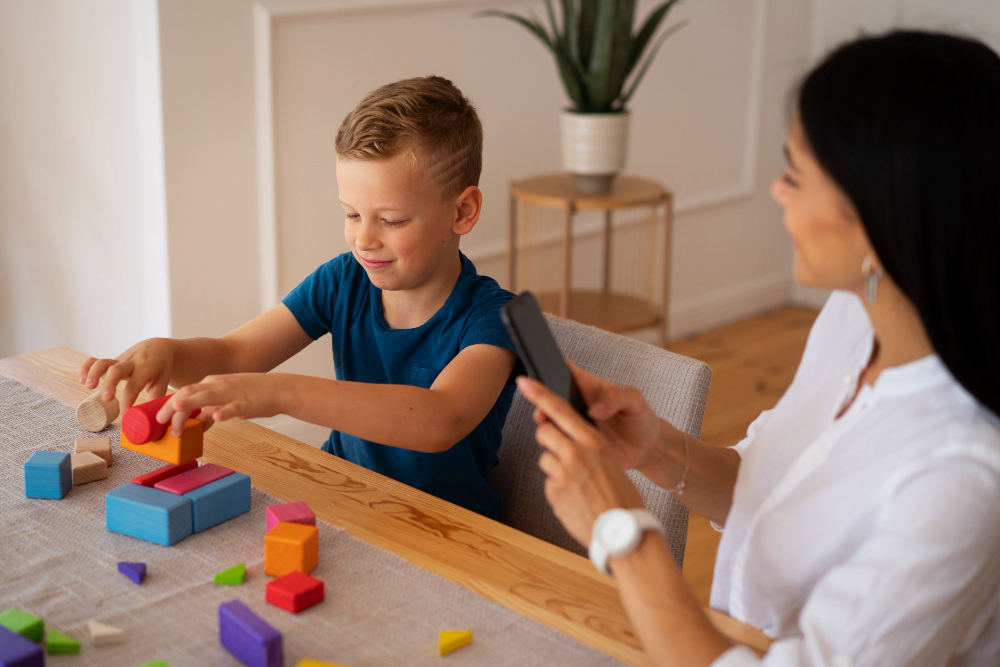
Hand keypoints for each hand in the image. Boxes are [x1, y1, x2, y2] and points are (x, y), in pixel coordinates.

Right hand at [79, 338, 175, 409]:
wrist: (157, 348)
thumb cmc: (161, 368)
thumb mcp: (163, 380)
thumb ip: (157, 396)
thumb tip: (150, 415)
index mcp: (147, 367)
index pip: (135, 384)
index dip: (129, 400)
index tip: (125, 414)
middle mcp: (132, 362)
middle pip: (117, 369)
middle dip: (110, 383)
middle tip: (106, 398)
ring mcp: (120, 360)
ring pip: (104, 362)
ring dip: (94, 373)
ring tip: (88, 386)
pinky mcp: (111, 360)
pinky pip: (95, 360)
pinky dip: (86, 367)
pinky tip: (82, 379)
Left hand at [156, 373, 286, 435]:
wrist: (278, 389)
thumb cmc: (251, 395)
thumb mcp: (226, 400)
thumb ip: (210, 411)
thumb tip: (195, 425)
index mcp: (211, 384)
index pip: (184, 392)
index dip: (169, 405)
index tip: (159, 419)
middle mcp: (218, 386)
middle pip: (189, 393)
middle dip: (172, 406)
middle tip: (160, 421)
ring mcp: (231, 393)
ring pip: (207, 396)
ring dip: (190, 403)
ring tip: (176, 408)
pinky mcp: (246, 403)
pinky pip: (234, 407)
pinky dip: (225, 412)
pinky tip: (218, 417)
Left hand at [517, 376, 644, 546]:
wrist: (624, 533)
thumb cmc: (624, 497)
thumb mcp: (612, 461)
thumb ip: (590, 446)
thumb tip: (571, 438)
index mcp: (593, 442)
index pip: (560, 410)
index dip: (540, 394)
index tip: (524, 382)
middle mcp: (575, 454)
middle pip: (545, 431)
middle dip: (549, 437)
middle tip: (562, 449)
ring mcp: (562, 474)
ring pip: (544, 458)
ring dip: (555, 466)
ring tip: (577, 483)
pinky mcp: (553, 493)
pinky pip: (548, 482)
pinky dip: (559, 488)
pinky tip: (575, 498)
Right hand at [534, 363, 663, 475]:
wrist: (647, 449)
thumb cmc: (640, 418)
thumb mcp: (635, 401)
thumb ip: (617, 397)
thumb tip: (595, 409)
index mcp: (590, 387)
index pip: (565, 371)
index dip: (551, 367)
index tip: (541, 372)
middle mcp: (578, 406)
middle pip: (551, 397)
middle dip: (541, 401)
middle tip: (541, 410)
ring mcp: (575, 426)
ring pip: (551, 421)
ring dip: (546, 424)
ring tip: (547, 427)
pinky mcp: (576, 445)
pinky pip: (560, 444)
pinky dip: (556, 445)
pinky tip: (559, 447)